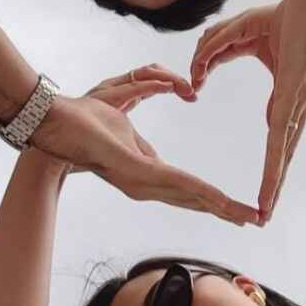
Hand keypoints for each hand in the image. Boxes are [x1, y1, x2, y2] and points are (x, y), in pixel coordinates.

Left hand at [31, 64, 259, 226]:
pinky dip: (202, 194)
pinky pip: (177, 184)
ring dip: (220, 207)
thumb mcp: (126, 97)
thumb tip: (174, 86)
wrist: (52, 122)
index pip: (185, 188)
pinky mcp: (136, 174)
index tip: (236, 207)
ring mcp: (140, 182)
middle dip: (224, 209)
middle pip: (192, 199)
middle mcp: (143, 184)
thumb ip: (150, 91)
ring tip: (247, 216)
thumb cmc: (83, 114)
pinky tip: (220, 201)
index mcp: (144, 171)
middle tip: (253, 219)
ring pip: (190, 197)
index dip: (211, 197)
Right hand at [190, 0, 305, 219]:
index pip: (279, 138)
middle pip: (283, 154)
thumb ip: (219, 50)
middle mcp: (297, 106)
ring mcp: (297, 104)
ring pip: (283, 153)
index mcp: (289, 97)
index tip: (266, 188)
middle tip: (264, 214)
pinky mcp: (294, 98)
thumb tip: (200, 68)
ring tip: (264, 211)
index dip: (273, 164)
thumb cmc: (287, 16)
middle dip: (273, 185)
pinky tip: (272, 185)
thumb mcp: (243, 35)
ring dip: (274, 184)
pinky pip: (281, 137)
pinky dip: (276, 163)